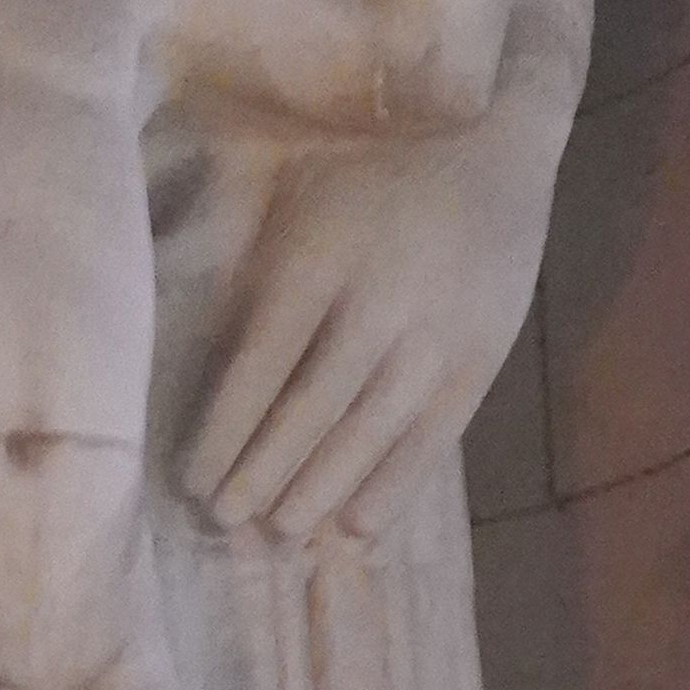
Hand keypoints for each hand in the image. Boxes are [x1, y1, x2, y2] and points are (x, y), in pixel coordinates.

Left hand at [180, 86, 567, 539]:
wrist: (496, 158)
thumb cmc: (372, 180)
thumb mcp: (300, 196)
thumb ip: (253, 268)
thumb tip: (200, 358)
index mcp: (319, 260)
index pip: (260, 366)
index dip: (224, 431)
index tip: (193, 479)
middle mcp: (376, 304)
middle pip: (311, 410)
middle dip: (263, 473)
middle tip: (225, 520)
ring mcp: (434, 337)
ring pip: (368, 432)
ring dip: (320, 490)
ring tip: (281, 531)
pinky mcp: (479, 361)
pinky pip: (432, 438)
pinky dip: (394, 486)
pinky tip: (358, 526)